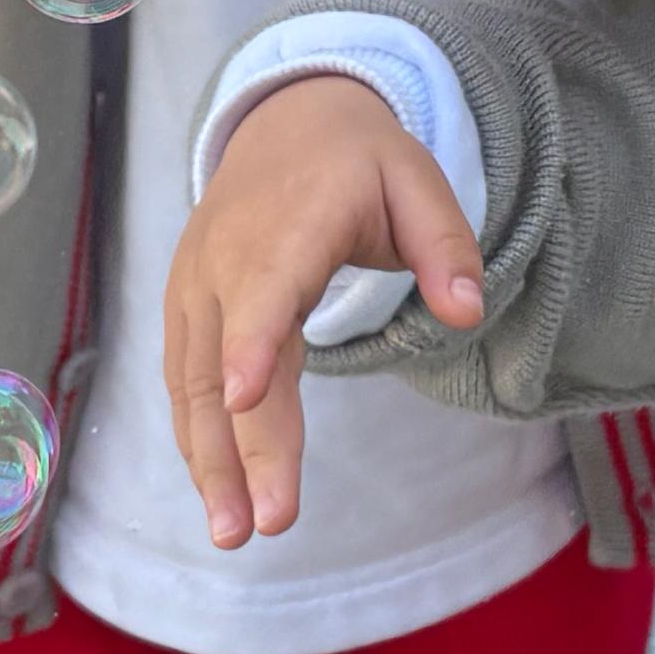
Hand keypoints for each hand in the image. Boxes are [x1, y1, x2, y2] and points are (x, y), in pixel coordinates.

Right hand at [166, 73, 484, 546]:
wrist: (283, 120)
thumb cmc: (359, 160)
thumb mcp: (418, 180)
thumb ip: (446, 244)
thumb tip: (468, 311)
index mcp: (290, 224)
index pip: (266, 288)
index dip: (251, 341)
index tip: (244, 397)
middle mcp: (229, 260)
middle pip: (228, 362)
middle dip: (242, 446)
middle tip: (263, 524)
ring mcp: (198, 287)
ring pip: (196, 385)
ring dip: (210, 461)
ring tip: (232, 533)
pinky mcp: (186, 311)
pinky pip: (185, 383)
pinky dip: (197, 440)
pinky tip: (216, 493)